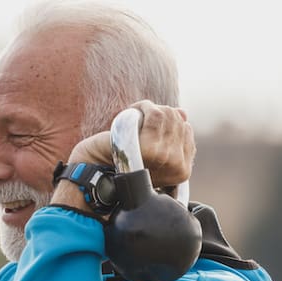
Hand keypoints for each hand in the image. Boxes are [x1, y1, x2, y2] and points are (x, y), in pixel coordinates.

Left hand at [67, 100, 194, 188]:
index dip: (170, 121)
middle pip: (179, 122)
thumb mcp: (150, 146)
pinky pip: (156, 115)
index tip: (151, 123)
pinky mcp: (149, 150)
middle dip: (160, 113)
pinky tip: (132, 111)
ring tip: (135, 115)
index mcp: (182, 171)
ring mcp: (164, 159)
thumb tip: (182, 113)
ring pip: (168, 115)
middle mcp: (177, 166)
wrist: (94, 169)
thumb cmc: (120, 159)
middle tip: (141, 116)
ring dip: (150, 108)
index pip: (187, 131)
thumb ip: (169, 133)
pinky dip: (143, 107)